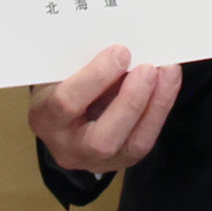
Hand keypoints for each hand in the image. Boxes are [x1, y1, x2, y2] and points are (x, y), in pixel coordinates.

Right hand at [28, 45, 180, 175]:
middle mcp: (67, 148)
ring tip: (168, 72)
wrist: (61, 115)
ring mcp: (97, 161)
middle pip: (102, 140)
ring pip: (133, 145)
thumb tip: (124, 49)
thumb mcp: (60, 70)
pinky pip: (145, 140)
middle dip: (130, 102)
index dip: (96, 78)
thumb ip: (84, 62)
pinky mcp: (122, 161)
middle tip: (149, 68)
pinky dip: (160, 109)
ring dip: (155, 105)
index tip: (121, 51)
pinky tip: (168, 84)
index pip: (67, 103)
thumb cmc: (60, 81)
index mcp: (44, 118)